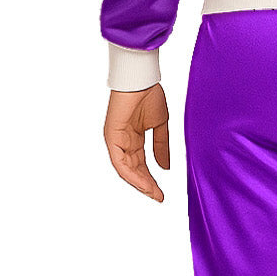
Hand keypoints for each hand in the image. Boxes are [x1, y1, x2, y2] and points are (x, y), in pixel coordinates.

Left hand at [104, 85, 169, 200]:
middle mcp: (123, 142)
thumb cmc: (149, 95)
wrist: (142, 78)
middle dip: (146, 185)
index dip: (151, 179)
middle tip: (159, 197)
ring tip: (153, 193)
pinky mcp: (111, 137)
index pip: (141, 164)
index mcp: (133, 138)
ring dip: (140, 183)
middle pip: (134, 170)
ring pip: (126, 169)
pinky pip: (120, 162)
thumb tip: (165, 167)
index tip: (161, 193)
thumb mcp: (160, 125)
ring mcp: (116, 140)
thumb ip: (161, 146)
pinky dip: (131, 174)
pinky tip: (143, 183)